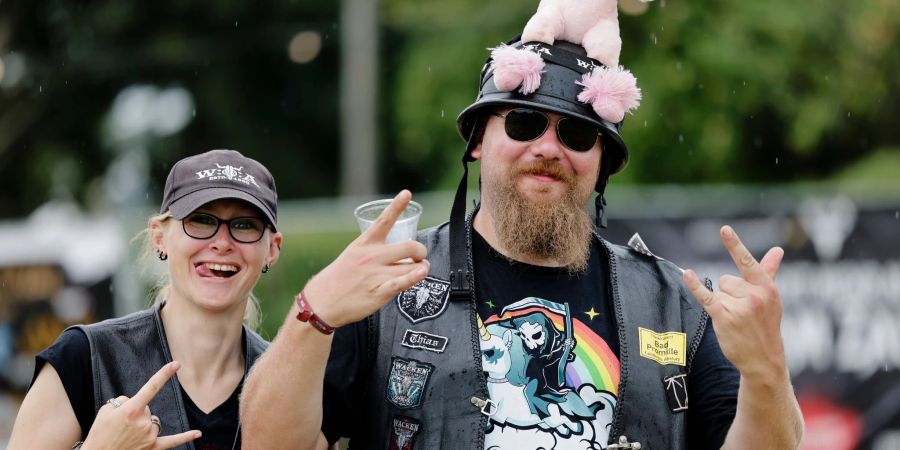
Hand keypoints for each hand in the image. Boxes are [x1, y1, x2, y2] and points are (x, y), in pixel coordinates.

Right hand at [82, 362, 200, 449]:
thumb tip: (137, 402)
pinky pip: (172, 441)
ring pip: (153, 422)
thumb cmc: (99, 433)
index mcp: (131, 410)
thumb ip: (124, 401)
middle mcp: (144, 422)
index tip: (176, 364)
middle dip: (135, 413)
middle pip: (147, 408)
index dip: (164, 374)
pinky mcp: (153, 447)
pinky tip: (197, 433)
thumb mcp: (106, 410)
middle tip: (120, 425)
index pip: (151, 387)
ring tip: (127, 435)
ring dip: (143, 425)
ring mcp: (150, 436)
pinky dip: (185, 437)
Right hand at [304, 190, 428, 327]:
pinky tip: (421, 273)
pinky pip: (402, 282)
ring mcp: (375, 274)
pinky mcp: (378, 292)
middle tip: (421, 256)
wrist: (322, 302)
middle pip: (408, 246)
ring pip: (410, 266)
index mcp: (364, 244)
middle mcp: (371, 257)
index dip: (397, 205)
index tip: (407, 193)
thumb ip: (374, 250)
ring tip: (421, 270)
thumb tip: (398, 250)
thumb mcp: (352, 254)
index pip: (383, 221)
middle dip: (420, 251)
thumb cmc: (339, 278)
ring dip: (421, 268)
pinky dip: (415, 277)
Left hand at [683, 225, 787, 379]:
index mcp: (767, 287)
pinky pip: (706, 295)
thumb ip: (769, 271)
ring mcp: (739, 306)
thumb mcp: (772, 298)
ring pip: (718, 290)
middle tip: (743, 313)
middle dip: (730, 293)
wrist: (764, 359)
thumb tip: (777, 249)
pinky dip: (695, 285)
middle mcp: (754, 295)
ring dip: (723, 304)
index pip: (747, 262)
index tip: (724, 229)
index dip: (734, 245)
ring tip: (737, 320)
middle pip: (727, 279)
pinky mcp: (723, 316)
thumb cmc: (766, 325)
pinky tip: (687, 274)